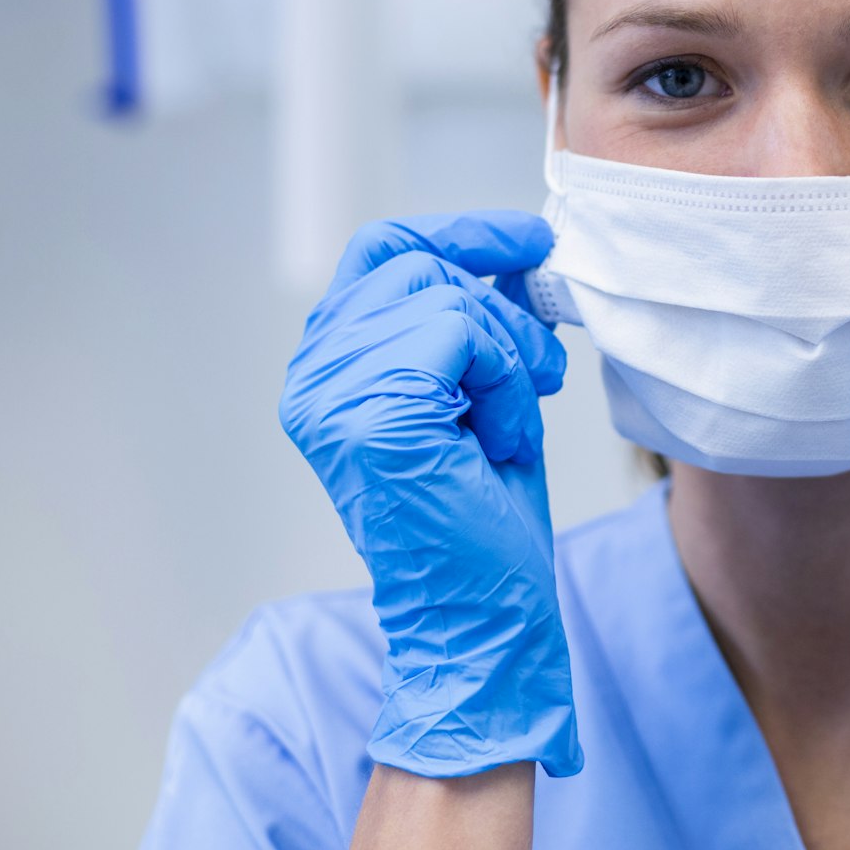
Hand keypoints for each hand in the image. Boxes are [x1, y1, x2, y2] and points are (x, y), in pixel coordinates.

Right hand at [279, 212, 580, 778]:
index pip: (380, 251)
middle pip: (420, 266)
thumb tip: (510, 254)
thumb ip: (473, 323)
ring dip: (509, 359)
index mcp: (327, 369)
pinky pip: (462, 332)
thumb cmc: (483, 517)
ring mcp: (331, 393)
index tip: (529, 242)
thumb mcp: (479, 393)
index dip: (459, 233)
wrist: (483, 616)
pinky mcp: (371, 412)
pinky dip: (506, 382)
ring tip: (511, 428)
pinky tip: (504, 442)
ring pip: (447, 296)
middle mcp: (311, 376)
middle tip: (538, 381)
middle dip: (502, 316)